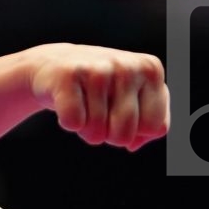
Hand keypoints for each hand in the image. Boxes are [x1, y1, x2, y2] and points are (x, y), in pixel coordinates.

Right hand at [28, 43, 169, 150]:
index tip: (122, 111)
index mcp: (151, 69)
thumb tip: (133, 143)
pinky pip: (74, 123)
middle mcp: (127, 65)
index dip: (135, 130)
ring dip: (86, 128)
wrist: (53, 64)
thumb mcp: (134, 98)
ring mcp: (98, 68)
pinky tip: (66, 101)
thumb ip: (152, 123)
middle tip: (99, 110)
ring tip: (82, 103)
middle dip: (108, 134)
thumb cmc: (100, 88)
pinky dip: (67, 122)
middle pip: (125, 135)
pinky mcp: (68, 75)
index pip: (155, 128)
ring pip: (97, 133)